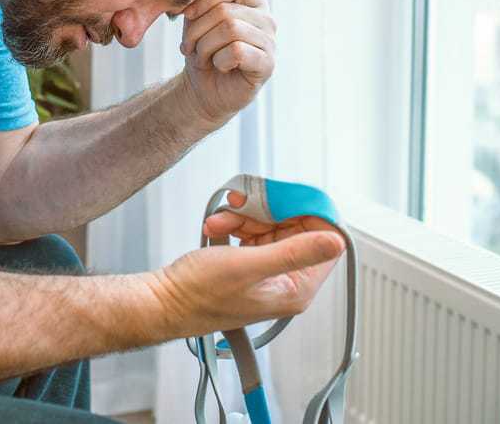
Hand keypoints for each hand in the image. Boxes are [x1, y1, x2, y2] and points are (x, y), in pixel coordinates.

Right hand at [144, 193, 344, 338]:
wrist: (163, 302)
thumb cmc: (200, 293)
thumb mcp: (249, 266)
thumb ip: (294, 253)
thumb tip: (336, 241)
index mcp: (297, 288)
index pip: (324, 241)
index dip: (308, 213)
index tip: (285, 197)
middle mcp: (286, 282)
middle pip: (295, 229)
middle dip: (269, 211)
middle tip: (245, 204)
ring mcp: (266, 273)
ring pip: (270, 227)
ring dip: (246, 216)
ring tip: (221, 219)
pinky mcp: (248, 265)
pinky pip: (252, 233)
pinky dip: (235, 224)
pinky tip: (216, 226)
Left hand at [178, 0, 275, 125]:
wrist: (203, 89)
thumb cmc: (202, 51)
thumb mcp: (196, 21)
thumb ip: (200, 2)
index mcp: (252, 2)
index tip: (187, 15)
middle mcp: (266, 18)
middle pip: (226, 11)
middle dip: (198, 30)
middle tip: (189, 46)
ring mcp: (270, 41)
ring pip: (231, 29)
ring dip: (206, 46)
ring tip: (202, 58)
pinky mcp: (268, 64)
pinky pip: (237, 51)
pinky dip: (219, 60)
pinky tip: (220, 66)